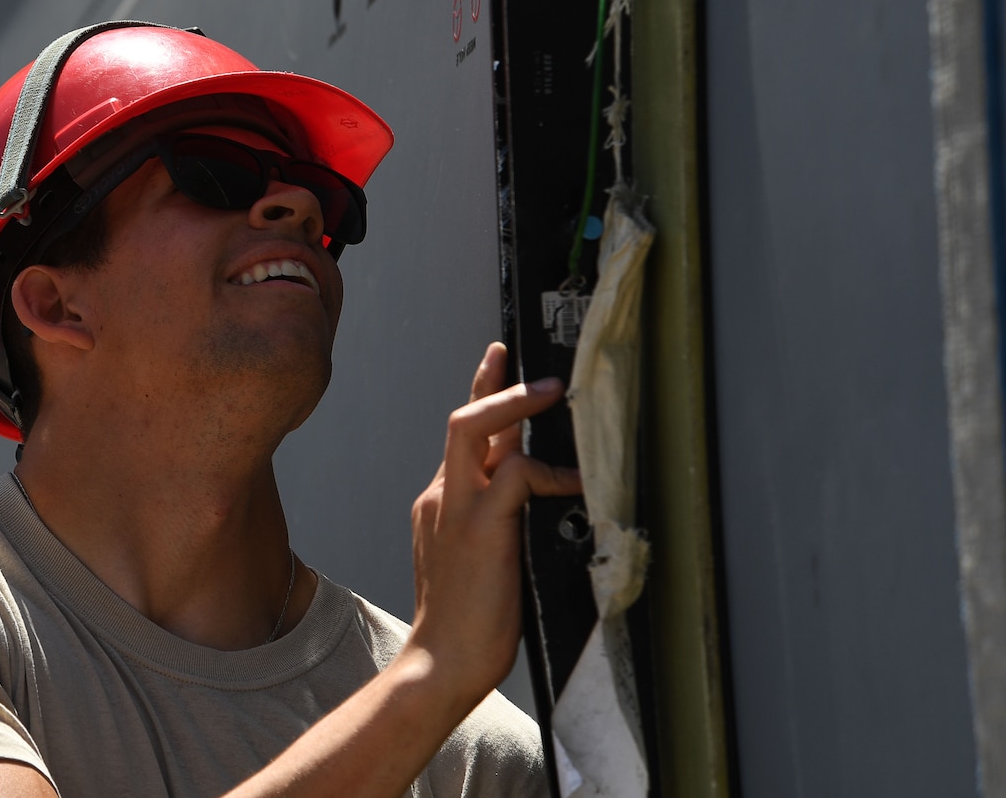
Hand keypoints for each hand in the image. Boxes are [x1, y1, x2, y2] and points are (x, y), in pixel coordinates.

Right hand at [404, 343, 579, 708]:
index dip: (482, 399)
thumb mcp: (476, 560)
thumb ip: (496, 524)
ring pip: (474, 428)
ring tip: (551, 389)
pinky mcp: (480, 527)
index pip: (462, 440)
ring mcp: (457, 508)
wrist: (441, 662)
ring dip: (514, 403)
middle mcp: (442, 496)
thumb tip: (541, 507)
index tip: (499, 366)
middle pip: (462, 419)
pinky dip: (549, 472)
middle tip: (513, 352)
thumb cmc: (464, 624)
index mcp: (440, 503)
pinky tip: (574, 481)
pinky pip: (517, 476)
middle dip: (491, 381)